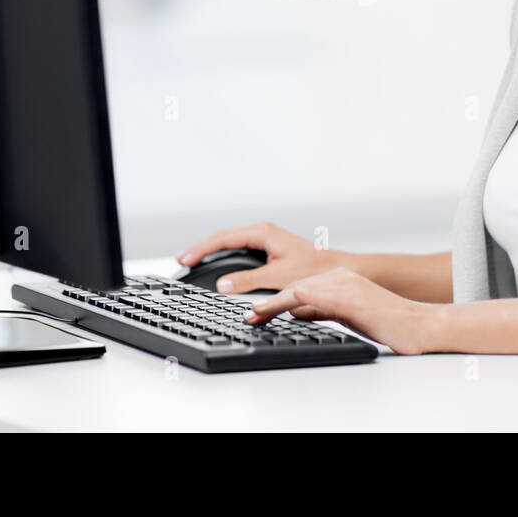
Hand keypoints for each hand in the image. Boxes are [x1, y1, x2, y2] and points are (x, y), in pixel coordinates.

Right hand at [175, 221, 351, 294]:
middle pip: (223, 237)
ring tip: (192, 261)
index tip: (185, 259)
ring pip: (230, 242)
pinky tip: (216, 265)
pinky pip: (238, 249)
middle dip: (201, 248)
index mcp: (262, 232)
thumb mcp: (278, 277)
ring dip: (211, 252)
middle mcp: (262, 232)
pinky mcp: (268, 248)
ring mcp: (265, 239)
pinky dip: (223, 256)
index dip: (201, 249)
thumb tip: (222, 285)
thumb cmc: (312, 270)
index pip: (223, 238)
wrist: (336, 269)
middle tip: (181, 261)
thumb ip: (248, 281)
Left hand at [242, 267, 439, 355]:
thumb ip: (321, 309)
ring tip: (253, 315)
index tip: (255, 312)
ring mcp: (345, 285)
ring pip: (300, 289)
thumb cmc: (388, 322)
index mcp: (338, 279)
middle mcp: (339, 278)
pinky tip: (283, 305)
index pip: (298, 287)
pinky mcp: (351, 298)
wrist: (420, 325)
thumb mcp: (347, 315)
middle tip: (248, 316)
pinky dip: (295, 301)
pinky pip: (317, 297)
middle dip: (267, 300)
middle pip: (294, 286)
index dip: (273, 300)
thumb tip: (294, 311)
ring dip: (273, 302)